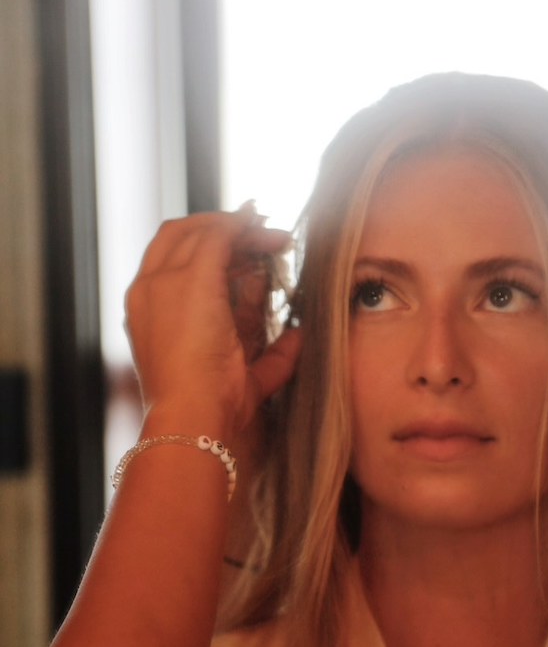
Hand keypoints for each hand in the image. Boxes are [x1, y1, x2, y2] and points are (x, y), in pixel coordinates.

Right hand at [125, 210, 301, 434]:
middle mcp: (150, 294)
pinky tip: (266, 231)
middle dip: (222, 230)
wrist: (193, 419)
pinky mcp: (189, 277)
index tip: (248, 249)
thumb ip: (273, 356)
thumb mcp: (247, 378)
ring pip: (198, 232)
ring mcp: (164, 282)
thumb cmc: (213, 410)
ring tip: (273, 235)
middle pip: (181, 239)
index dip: (211, 250)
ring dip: (239, 227)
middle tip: (261, 231)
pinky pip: (217, 235)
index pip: (175, 265)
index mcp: (153, 316)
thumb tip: (299, 335)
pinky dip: (243, 227)